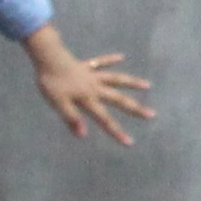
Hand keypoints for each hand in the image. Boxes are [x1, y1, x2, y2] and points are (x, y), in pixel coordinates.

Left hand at [29, 27, 153, 144]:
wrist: (47, 58)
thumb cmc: (51, 83)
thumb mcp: (58, 104)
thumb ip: (72, 118)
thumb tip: (83, 135)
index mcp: (88, 99)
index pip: (105, 119)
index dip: (117, 132)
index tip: (130, 142)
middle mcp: (95, 88)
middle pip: (119, 99)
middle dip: (136, 108)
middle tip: (152, 114)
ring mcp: (93, 75)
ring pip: (116, 79)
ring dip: (132, 82)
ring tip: (147, 85)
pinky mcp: (86, 66)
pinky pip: (101, 63)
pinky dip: (111, 60)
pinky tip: (122, 57)